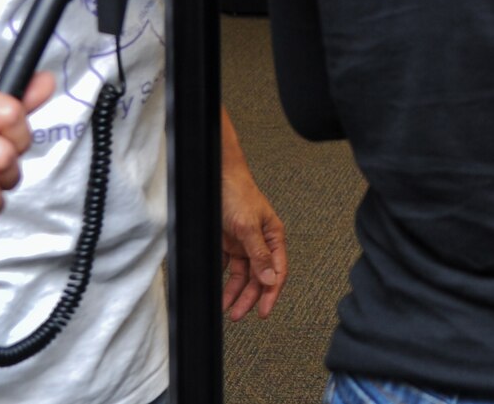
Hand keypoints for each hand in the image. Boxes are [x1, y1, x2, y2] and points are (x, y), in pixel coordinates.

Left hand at [219, 160, 286, 320]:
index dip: (272, 293)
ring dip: (234, 292)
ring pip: (242, 275)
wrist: (216, 177)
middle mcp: (260, 242)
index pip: (277, 271)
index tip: (264, 312)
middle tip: (238, 315)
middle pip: (258, 277)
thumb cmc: (238, 194)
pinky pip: (226, 266)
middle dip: (249, 298)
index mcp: (274, 237)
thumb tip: (271, 280)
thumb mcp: (249, 228)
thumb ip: (260, 255)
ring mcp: (243, 243)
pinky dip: (221, 279)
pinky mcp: (227, 242)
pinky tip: (216, 290)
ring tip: (226, 307)